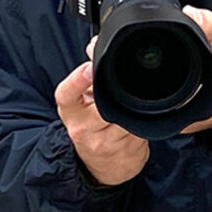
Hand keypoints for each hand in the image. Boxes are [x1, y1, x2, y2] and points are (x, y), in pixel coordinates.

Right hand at [55, 37, 148, 186]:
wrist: (99, 166)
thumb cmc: (91, 125)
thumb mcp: (82, 100)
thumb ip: (90, 74)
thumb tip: (94, 44)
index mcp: (70, 110)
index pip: (67, 94)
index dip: (77, 80)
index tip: (90, 67)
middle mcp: (82, 127)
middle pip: (104, 106)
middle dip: (117, 96)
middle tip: (127, 88)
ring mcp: (103, 142)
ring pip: (127, 118)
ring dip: (134, 110)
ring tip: (132, 106)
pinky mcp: (125, 152)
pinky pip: (141, 129)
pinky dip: (144, 122)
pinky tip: (139, 122)